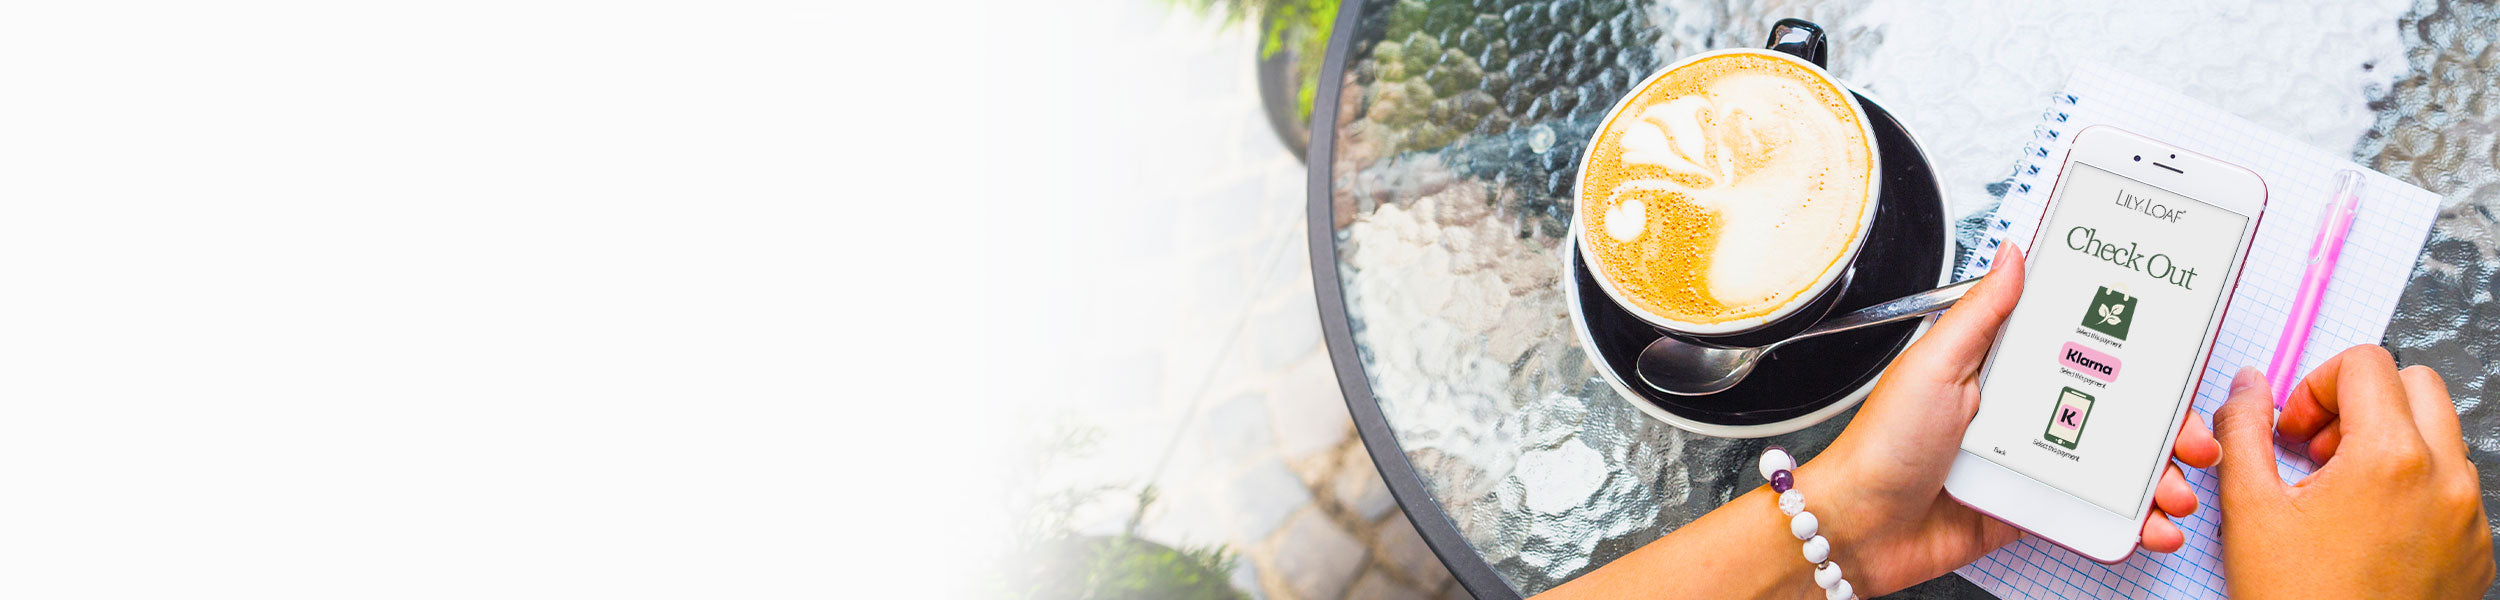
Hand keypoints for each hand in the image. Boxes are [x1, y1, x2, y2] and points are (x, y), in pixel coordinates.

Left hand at [1800, 243, 2220, 594]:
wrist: (1857, 528)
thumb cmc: (1882, 446)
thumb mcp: (1934, 364)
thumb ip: (1981, 312)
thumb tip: (2014, 252)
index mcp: (2002, 366)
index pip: (2084, 348)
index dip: (2138, 354)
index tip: (2180, 358)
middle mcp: (2022, 410)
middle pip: (2116, 409)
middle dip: (2166, 424)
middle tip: (2192, 438)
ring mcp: (2031, 462)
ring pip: (2115, 464)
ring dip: (2158, 477)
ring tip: (2176, 491)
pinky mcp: (2032, 509)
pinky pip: (2093, 513)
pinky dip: (2131, 522)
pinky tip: (2150, 526)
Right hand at [2210, 346, 2493, 598]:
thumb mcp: (2249, 508)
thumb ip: (2244, 430)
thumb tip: (2248, 387)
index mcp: (2390, 458)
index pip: (2367, 364)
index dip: (2317, 384)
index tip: (2297, 429)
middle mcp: (2445, 479)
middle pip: (2417, 386)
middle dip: (2363, 402)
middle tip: (2321, 448)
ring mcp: (2469, 517)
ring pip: (2440, 437)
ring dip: (2391, 443)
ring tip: (2341, 493)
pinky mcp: (2477, 550)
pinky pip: (2453, 489)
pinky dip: (2413, 489)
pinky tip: (2368, 530)